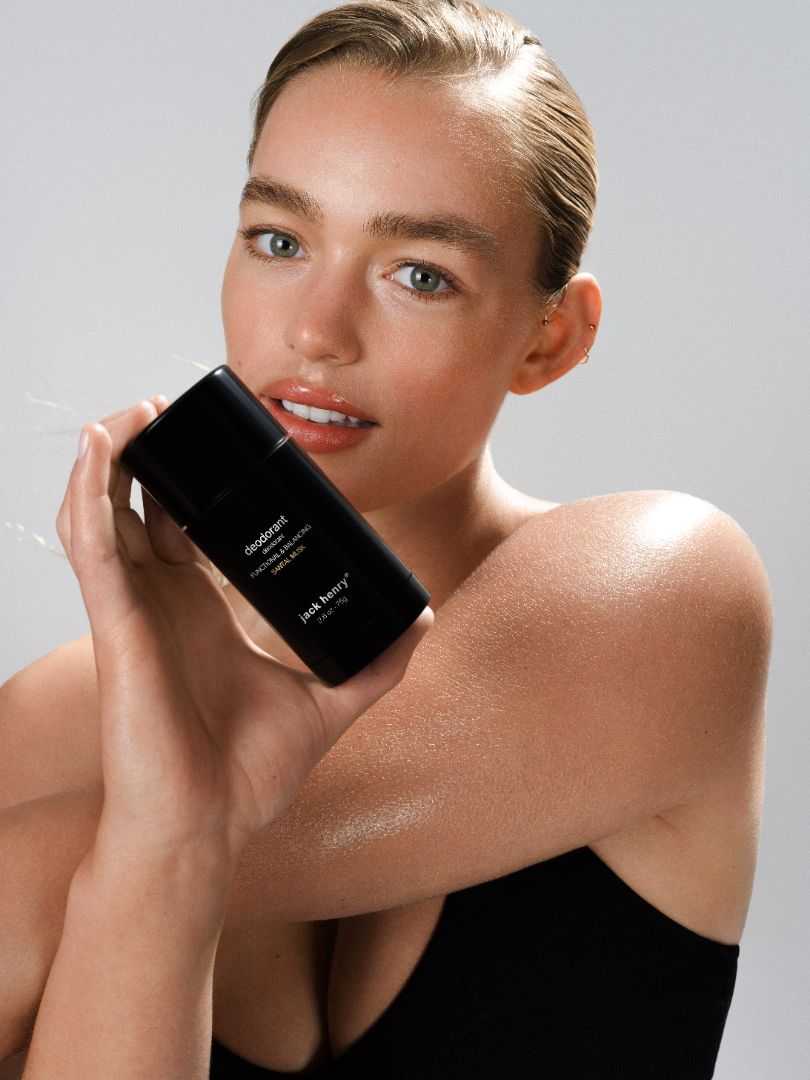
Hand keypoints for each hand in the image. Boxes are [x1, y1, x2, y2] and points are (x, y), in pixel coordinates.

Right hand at [56, 398, 432, 860]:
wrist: (204, 830)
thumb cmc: (244, 776)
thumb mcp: (329, 703)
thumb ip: (378, 662)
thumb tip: (424, 619)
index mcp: (201, 609)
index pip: (189, 526)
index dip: (200, 481)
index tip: (228, 441)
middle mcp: (162, 601)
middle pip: (145, 506)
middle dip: (154, 453)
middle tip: (175, 406)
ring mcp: (134, 609)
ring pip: (106, 512)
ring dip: (115, 456)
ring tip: (137, 411)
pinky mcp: (116, 624)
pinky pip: (91, 546)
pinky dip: (87, 493)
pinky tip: (97, 449)